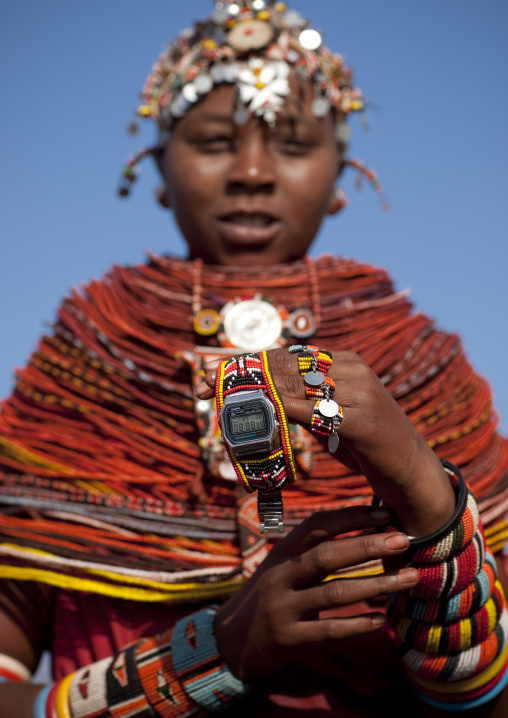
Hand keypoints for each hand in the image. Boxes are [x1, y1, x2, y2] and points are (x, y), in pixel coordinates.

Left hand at [196, 348, 454, 536]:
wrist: (411, 470)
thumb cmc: (366, 443)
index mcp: (343, 361)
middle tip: (202, 382)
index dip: (247, 361)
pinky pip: (314, 412)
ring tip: (219, 398)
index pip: (286, 355)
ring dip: (253, 393)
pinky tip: (257, 413)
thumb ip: (302, 401)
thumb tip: (262, 397)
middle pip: (284, 366)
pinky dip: (283, 411)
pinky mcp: (364, 419)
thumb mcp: (331, 415)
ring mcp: (360, 390)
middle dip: (240, 374)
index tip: (210, 371)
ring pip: (294, 386)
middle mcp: (351, 368)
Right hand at [214, 505, 417, 681]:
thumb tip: (368, 533)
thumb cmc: (270, 595)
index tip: (384, 513)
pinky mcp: (288, 638)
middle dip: (368, 546)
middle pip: (327, 555)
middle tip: (403, 540)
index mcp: (282, 551)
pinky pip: (329, 630)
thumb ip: (316, 553)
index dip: (350, 516)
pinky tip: (382, 619)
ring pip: (335, 593)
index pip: (317, 524)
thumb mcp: (284, 567)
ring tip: (409, 578)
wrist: (231, 640)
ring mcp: (282, 607)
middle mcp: (280, 575)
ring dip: (376, 585)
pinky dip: (358, 624)